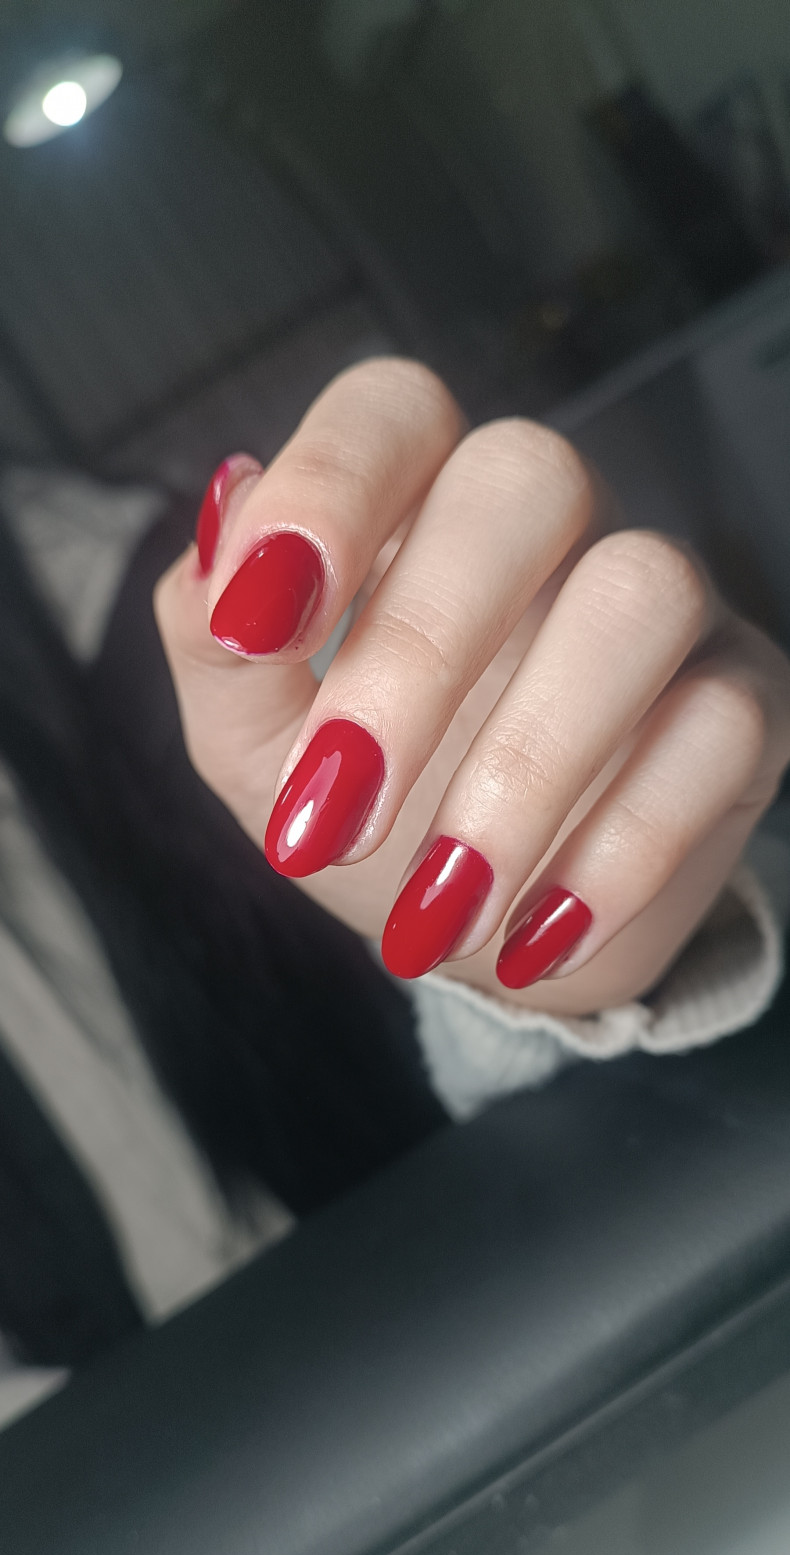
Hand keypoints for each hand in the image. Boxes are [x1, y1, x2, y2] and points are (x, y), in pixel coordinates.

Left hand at [155, 359, 789, 1015]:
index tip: (260, 624)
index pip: (394, 408)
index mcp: (420, 501)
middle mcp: (555, 522)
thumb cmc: (363, 810)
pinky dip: (623, 848)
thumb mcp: (254, 740)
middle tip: (337, 816)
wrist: (477, 937)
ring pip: (642, 594)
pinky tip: (535, 937)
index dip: (330, 486)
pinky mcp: (746, 702)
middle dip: (419, 649)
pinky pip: (721, 728)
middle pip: (529, 478)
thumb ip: (216, 645)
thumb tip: (223, 546)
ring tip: (438, 912)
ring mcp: (664, 602)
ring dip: (528, 767)